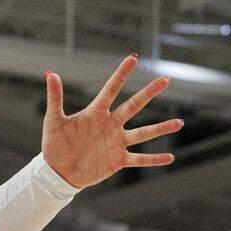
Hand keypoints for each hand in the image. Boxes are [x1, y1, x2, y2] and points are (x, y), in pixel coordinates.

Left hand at [42, 55, 181, 188]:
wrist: (58, 172)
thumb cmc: (54, 145)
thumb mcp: (54, 121)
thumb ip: (55, 98)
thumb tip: (51, 74)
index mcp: (96, 113)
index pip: (112, 89)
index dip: (121, 74)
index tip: (133, 58)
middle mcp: (110, 125)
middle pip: (134, 106)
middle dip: (149, 93)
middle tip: (165, 79)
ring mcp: (116, 142)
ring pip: (143, 133)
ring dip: (161, 128)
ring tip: (179, 123)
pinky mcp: (118, 160)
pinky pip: (139, 159)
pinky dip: (154, 159)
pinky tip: (170, 158)